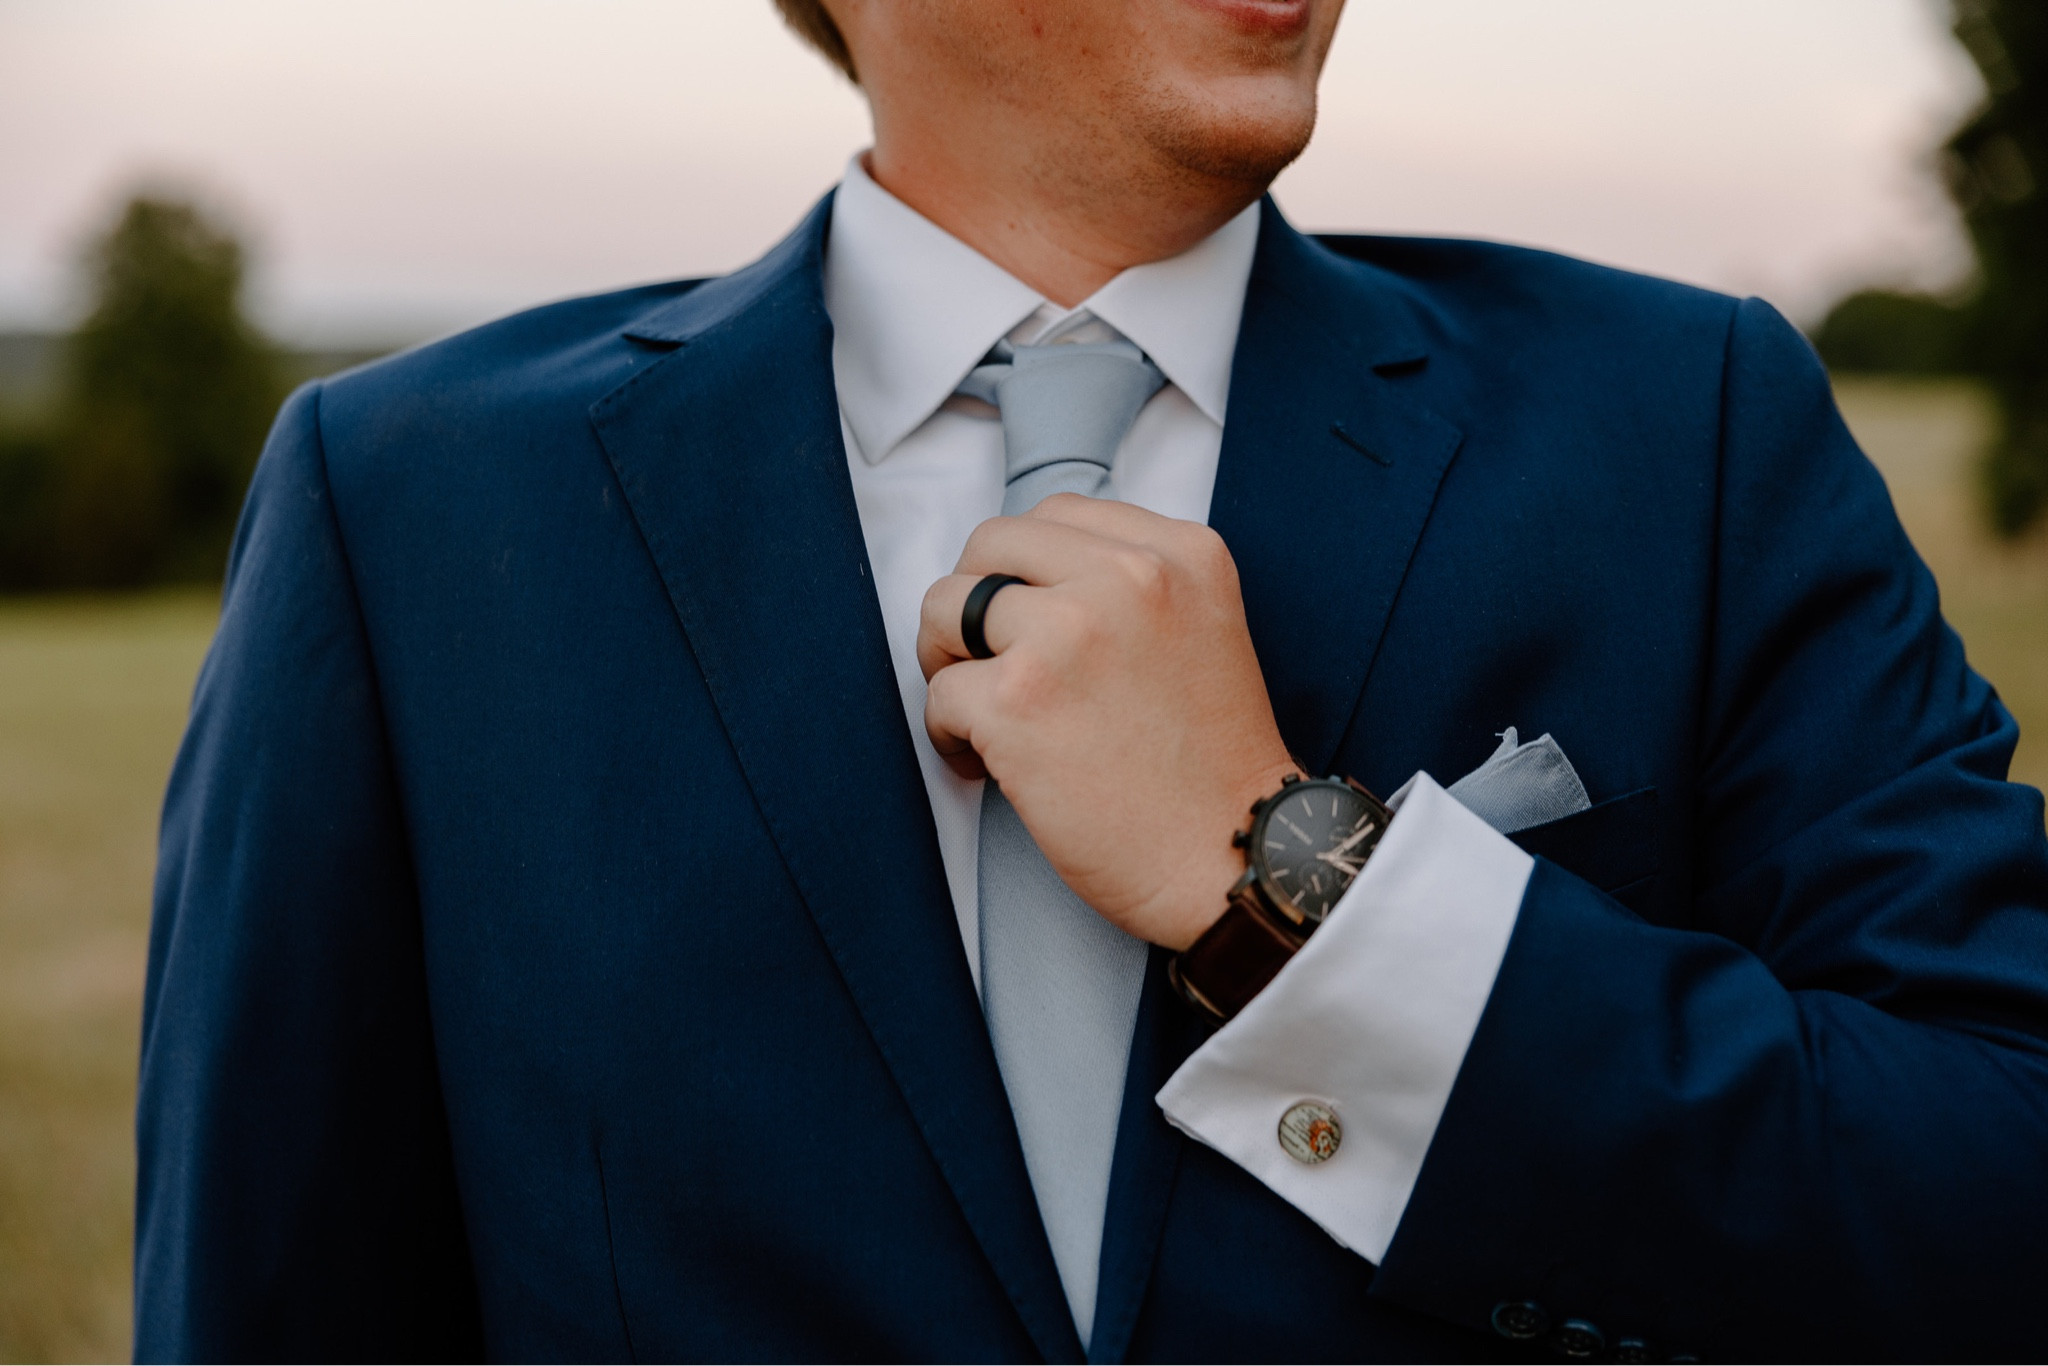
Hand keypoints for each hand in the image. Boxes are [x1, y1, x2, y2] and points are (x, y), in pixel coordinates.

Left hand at [917, 495, 1300, 949]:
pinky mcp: (1018, 701)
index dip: (1025, 571)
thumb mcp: (1204, 626)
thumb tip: (1027, 576)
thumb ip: (1134, 584)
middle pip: (990, 544)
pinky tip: (986, 765)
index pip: (1057, 515)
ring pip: (945, 606)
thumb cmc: (1215, 765)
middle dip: (973, 604)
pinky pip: (939, 692)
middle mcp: (1126, 576)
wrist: (1236, 857)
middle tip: (987, 663)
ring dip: (948, 661)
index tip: (1029, 623)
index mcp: (1179, 551)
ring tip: (982, 713)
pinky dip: (947, 733)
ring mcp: (1067, 633)